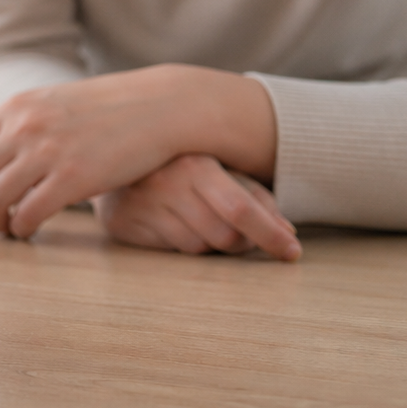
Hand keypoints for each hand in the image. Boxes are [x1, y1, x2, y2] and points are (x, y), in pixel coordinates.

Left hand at [0, 65, 275, 238]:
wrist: (159, 106)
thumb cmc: (106, 111)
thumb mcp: (52, 105)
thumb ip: (18, 125)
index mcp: (13, 108)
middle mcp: (22, 127)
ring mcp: (46, 150)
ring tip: (10, 230)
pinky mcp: (72, 176)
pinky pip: (27, 214)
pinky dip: (21, 230)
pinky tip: (31, 232)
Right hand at [93, 154, 301, 260]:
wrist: (114, 154)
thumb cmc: (181, 164)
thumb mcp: (224, 171)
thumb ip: (257, 199)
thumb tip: (288, 234)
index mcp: (196, 163)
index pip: (241, 209)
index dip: (271, 235)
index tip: (292, 252)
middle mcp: (164, 182)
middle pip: (224, 236)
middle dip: (243, 243)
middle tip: (244, 236)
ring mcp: (140, 204)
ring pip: (199, 248)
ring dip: (211, 244)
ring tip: (202, 221)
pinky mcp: (122, 222)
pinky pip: (169, 251)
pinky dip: (181, 244)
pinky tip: (174, 223)